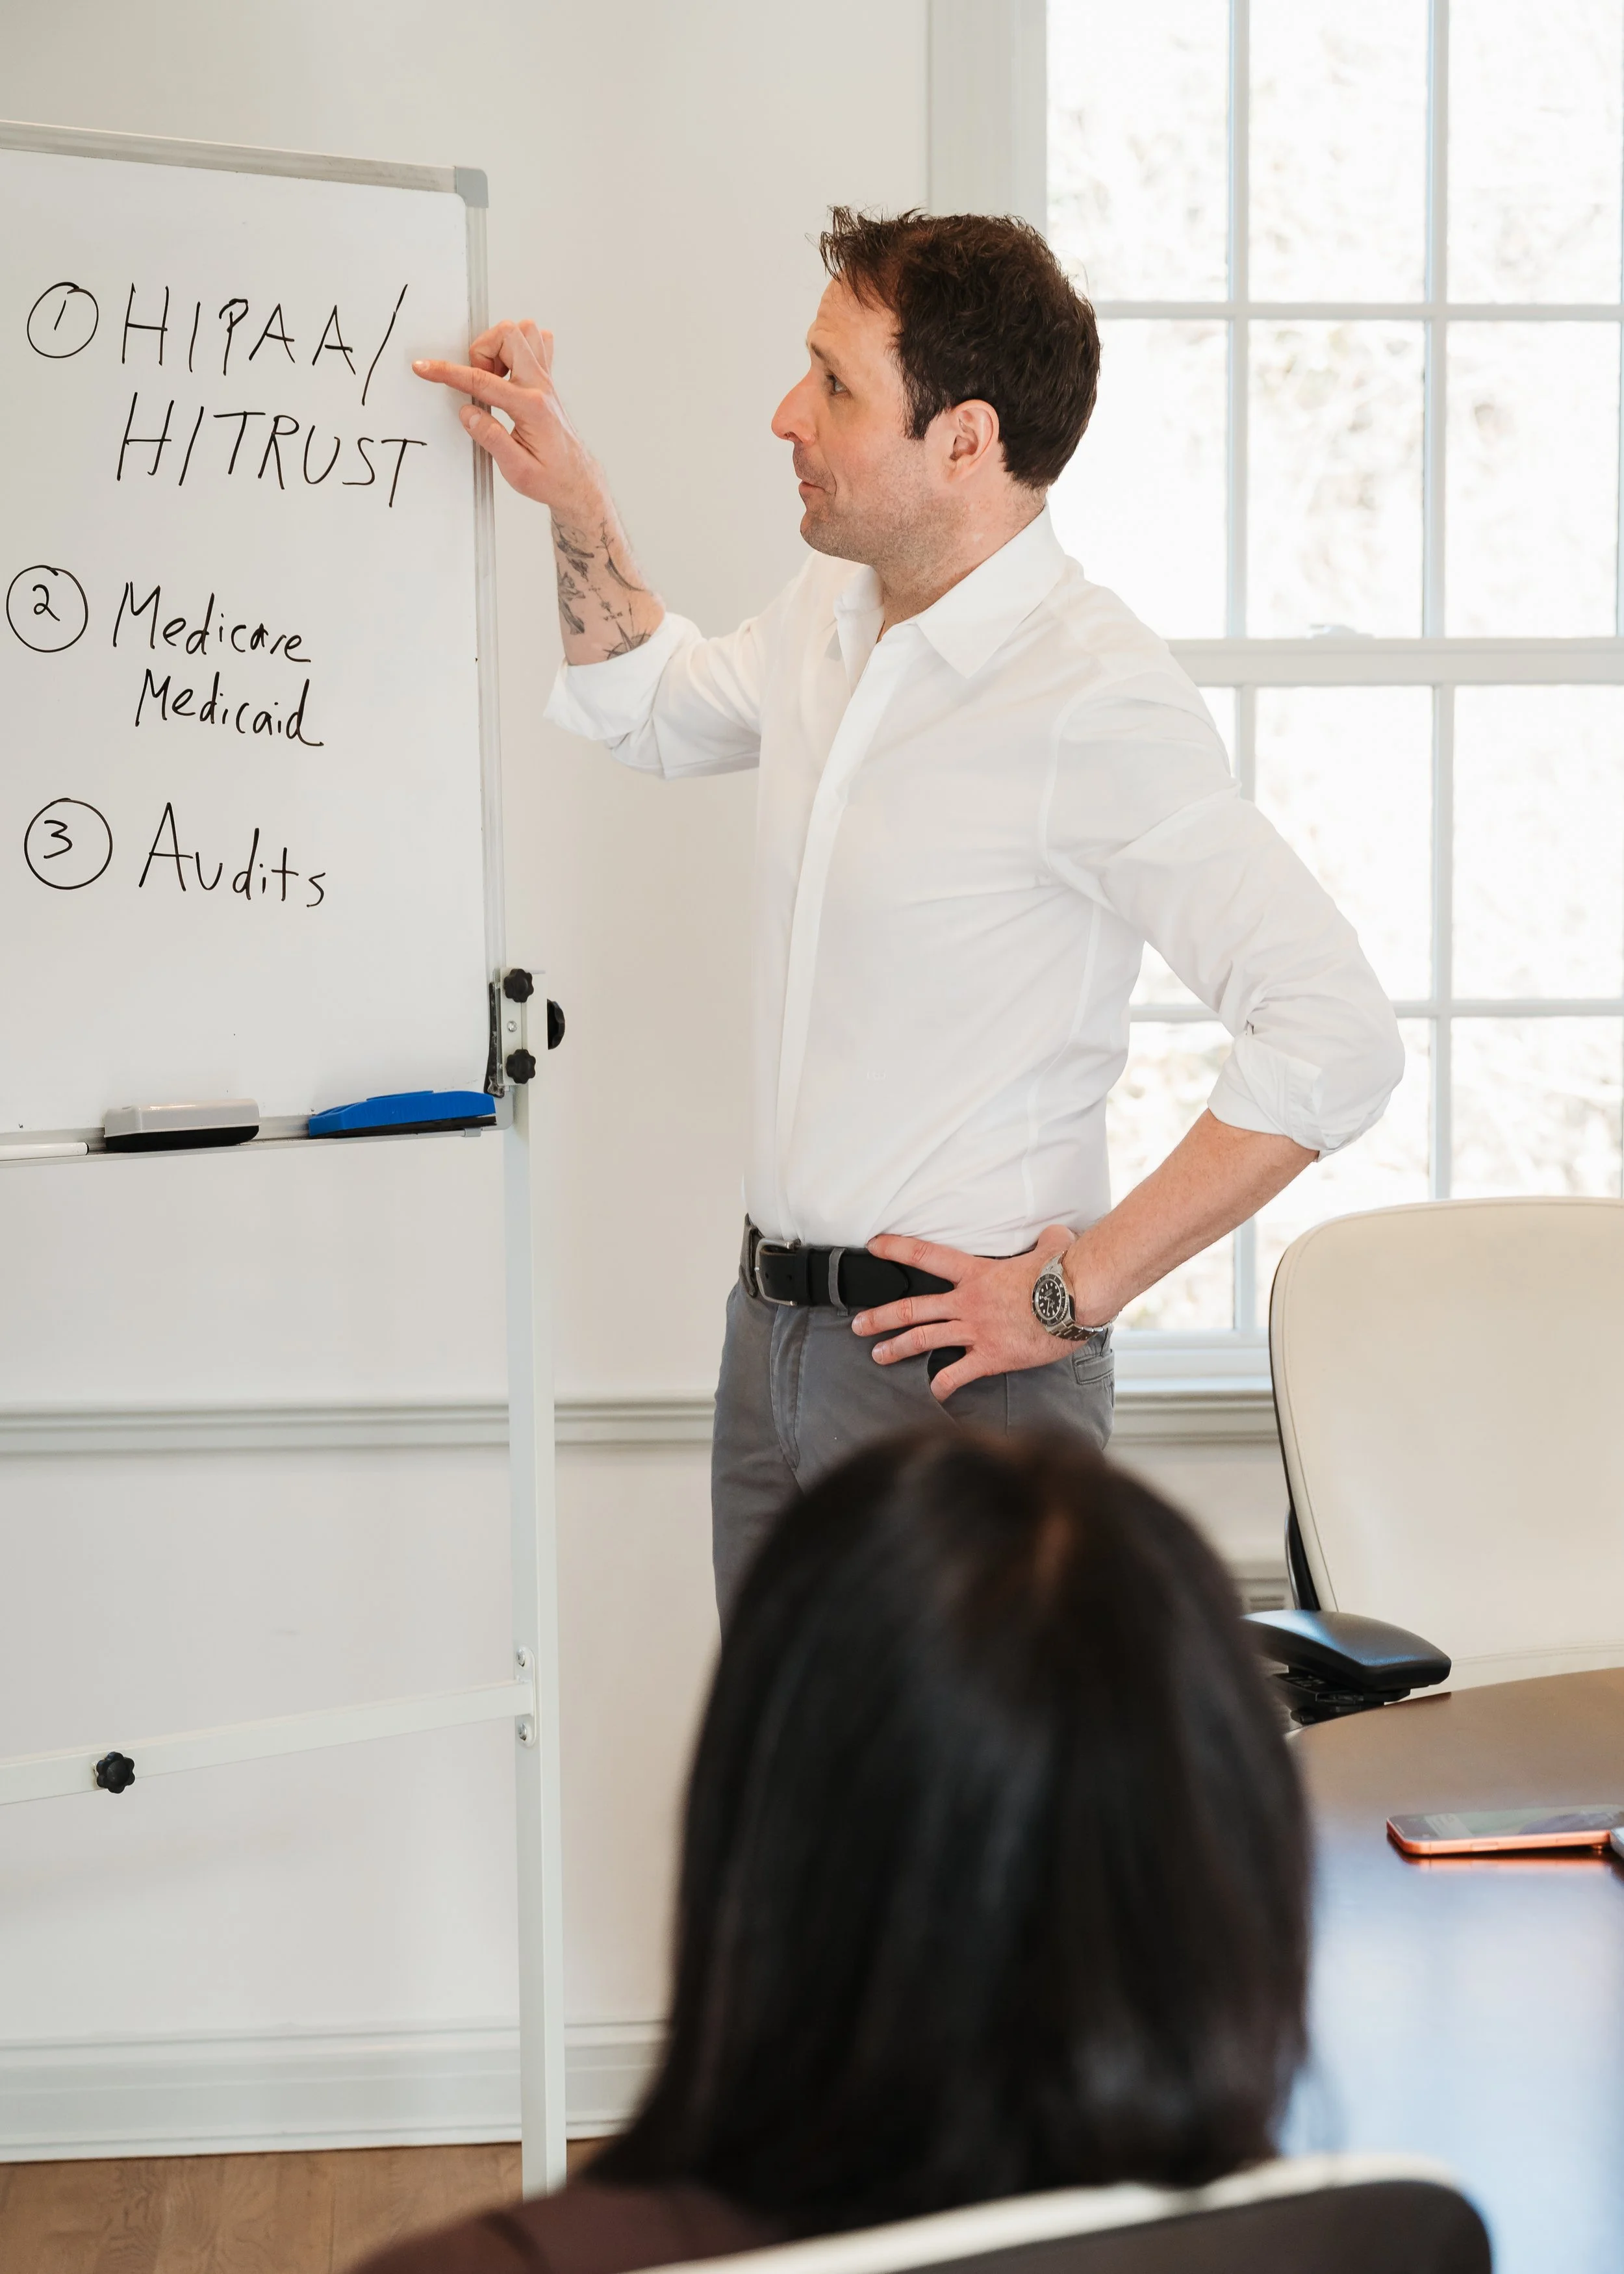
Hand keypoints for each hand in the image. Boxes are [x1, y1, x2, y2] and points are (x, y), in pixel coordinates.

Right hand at [413, 319, 597, 512]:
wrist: (579, 481)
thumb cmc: (552, 478)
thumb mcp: (517, 470)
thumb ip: (492, 439)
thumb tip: (468, 413)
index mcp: (532, 408)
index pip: (482, 381)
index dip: (448, 373)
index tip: (426, 368)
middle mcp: (542, 386)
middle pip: (508, 335)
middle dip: (481, 351)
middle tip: (478, 382)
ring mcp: (547, 380)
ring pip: (524, 332)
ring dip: (499, 347)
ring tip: (493, 377)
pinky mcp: (548, 381)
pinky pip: (537, 343)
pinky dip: (517, 347)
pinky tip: (508, 372)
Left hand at [850, 1224, 1093, 1401]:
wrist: (1076, 1298)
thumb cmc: (1066, 1272)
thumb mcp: (1053, 1247)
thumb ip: (1046, 1242)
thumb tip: (1056, 1237)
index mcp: (976, 1272)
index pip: (925, 1255)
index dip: (896, 1249)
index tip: (873, 1247)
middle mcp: (967, 1301)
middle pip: (913, 1307)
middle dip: (881, 1317)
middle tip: (858, 1325)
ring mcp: (976, 1329)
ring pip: (924, 1339)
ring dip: (897, 1349)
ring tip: (878, 1356)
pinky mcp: (991, 1356)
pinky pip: (958, 1373)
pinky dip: (943, 1384)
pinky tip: (934, 1392)